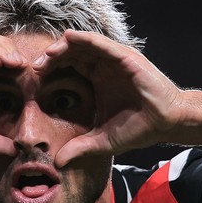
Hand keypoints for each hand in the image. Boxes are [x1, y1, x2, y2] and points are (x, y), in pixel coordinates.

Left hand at [34, 30, 183, 166]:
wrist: (166, 123)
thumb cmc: (139, 128)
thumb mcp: (102, 141)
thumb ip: (80, 148)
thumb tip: (57, 163)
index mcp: (97, 79)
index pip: (69, 66)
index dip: (51, 68)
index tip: (35, 77)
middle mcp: (104, 66)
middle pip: (72, 52)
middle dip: (52, 56)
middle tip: (36, 66)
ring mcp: (115, 59)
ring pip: (84, 44)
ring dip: (63, 46)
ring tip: (47, 55)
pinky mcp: (126, 57)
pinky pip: (101, 43)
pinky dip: (85, 39)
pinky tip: (68, 38)